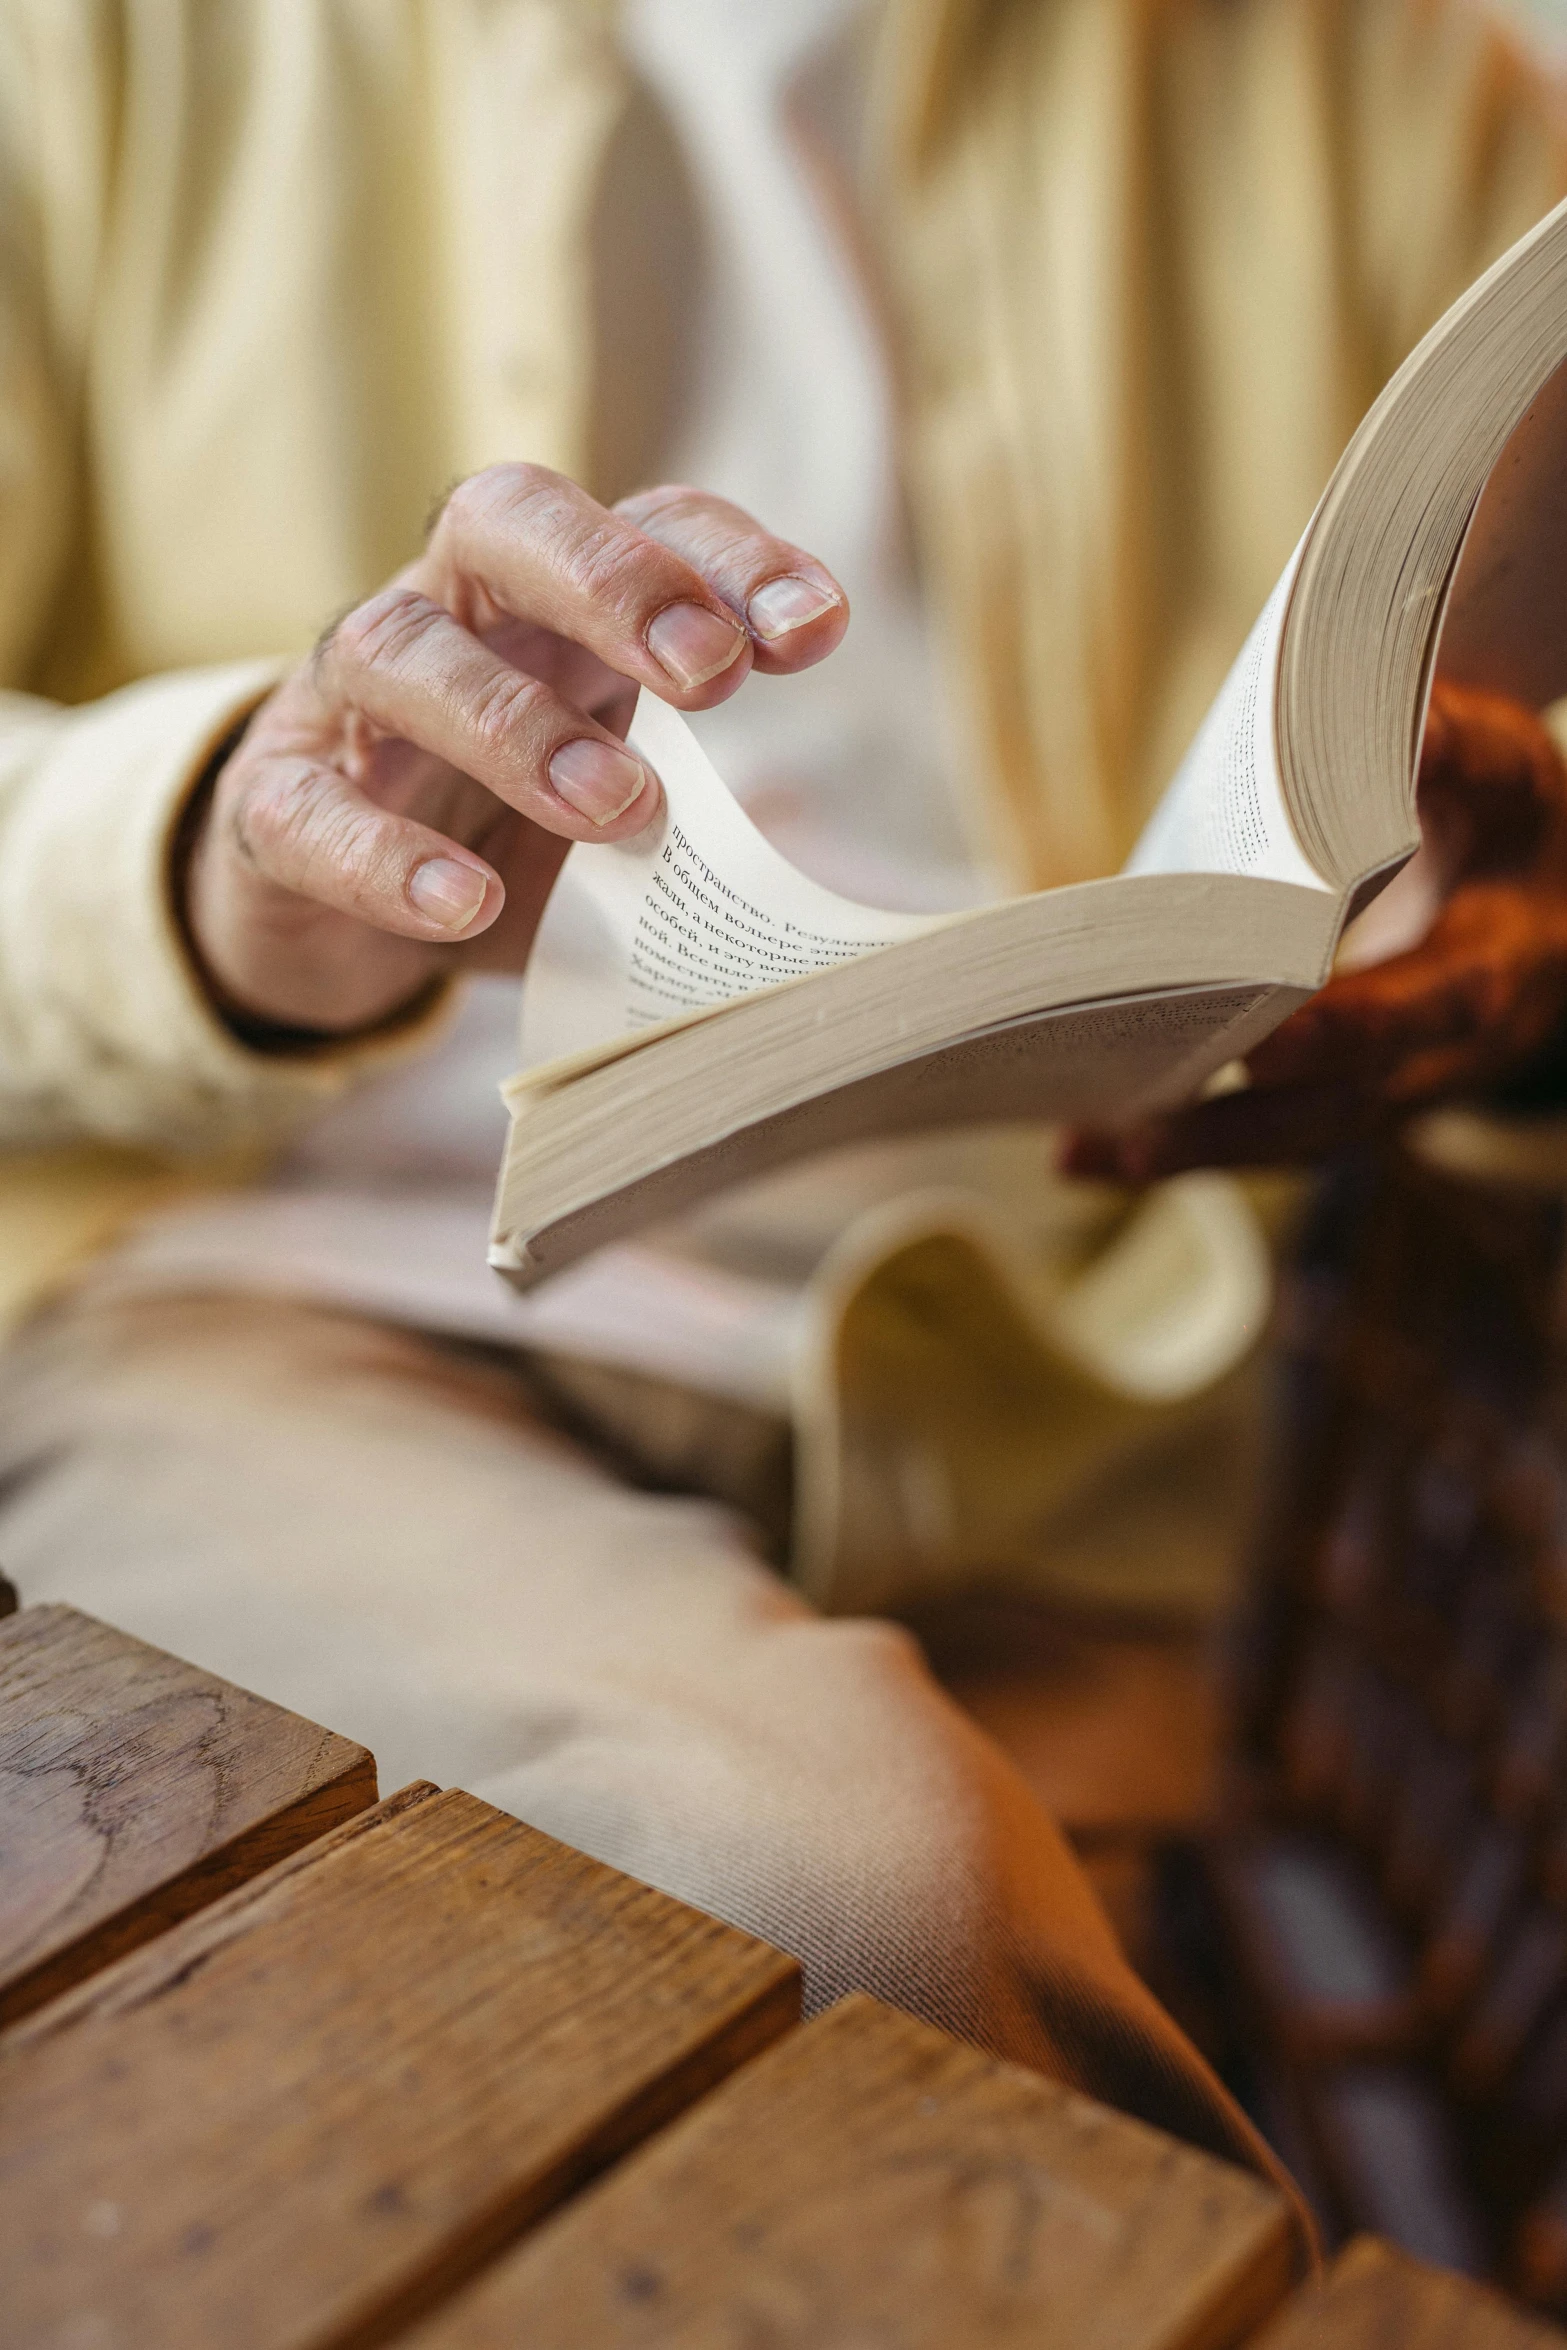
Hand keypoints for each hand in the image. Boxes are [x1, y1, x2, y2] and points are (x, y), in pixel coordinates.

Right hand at [183, 468, 846, 1033]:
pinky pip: (311, 808)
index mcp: (554, 603)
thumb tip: (810, 851)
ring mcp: (350, 703)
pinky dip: (386, 855)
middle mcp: (450, 614)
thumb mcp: (618, 819)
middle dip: (614, 580)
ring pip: (401, 650)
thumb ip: (704, 820)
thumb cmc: (500, 836)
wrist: (328, 913)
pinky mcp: (275, 801)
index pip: (644, 525)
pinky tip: (463, 901)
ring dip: (515, 723)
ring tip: (616, 810)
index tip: (814, 630)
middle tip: (709, 672)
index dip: (729, 558)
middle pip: (505, 523)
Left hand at [1064, 680, 1566, 1179]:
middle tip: (1140, 1133)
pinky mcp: (1355, 1101)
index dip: (1349, 1031)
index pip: (1427, 1008)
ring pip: (1299, 1139)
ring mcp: (1405, 1088)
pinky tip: (1087, 1150)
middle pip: (1346, 1104)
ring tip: (1086, 1150)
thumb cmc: (1507, 822)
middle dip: (1243, 1124)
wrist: (1547, 904)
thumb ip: (1463, 751)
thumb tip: (1418, 730)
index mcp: (1496, 964)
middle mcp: (1453, 1050)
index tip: (1260, 1048)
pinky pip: (1269, 1138)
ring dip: (1193, 1151)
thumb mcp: (1507, 774)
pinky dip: (1183, 1146)